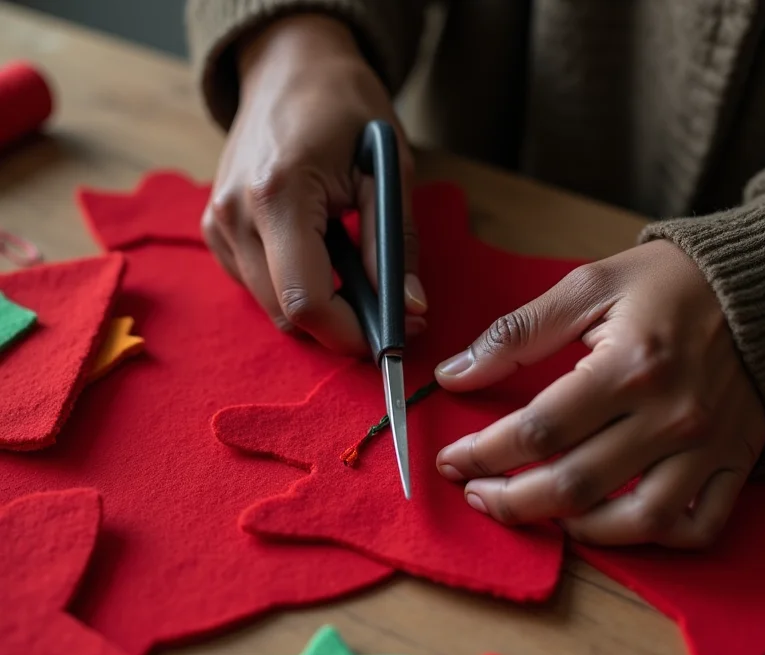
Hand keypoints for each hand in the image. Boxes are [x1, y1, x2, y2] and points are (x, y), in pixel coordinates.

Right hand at [201, 14, 426, 354]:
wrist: (288, 67)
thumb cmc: (344, 106)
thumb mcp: (387, 168)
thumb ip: (395, 245)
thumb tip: (410, 310)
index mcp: (277, 194)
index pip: (306, 301)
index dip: (351, 333)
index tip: (390, 336)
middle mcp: (234, 215)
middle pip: (286, 314)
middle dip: (340, 325)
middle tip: (384, 306)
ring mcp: (217, 225)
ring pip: (272, 307)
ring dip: (319, 306)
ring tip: (353, 267)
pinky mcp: (214, 230)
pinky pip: (258, 287)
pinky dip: (295, 288)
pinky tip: (319, 252)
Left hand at [435, 239, 764, 547]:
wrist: (755, 283)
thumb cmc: (666, 282)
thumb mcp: (587, 289)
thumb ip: (516, 333)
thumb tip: (454, 375)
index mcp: (628, 366)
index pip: (538, 430)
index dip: (484, 453)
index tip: (451, 460)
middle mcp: (671, 414)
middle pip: (576, 484)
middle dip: (512, 500)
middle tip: (476, 495)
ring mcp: (706, 444)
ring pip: (635, 519)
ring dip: (573, 530)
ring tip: (535, 513)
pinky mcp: (733, 459)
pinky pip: (696, 525)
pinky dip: (650, 538)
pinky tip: (609, 522)